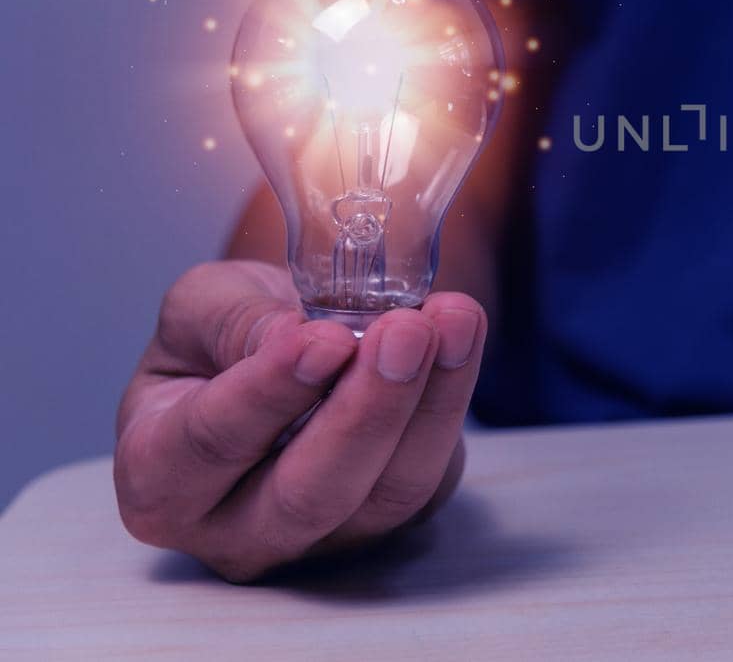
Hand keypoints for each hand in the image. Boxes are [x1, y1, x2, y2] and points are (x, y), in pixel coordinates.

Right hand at [114, 260, 485, 580]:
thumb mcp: (203, 305)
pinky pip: (432, 477)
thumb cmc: (226, 334)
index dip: (270, 393)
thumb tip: (293, 335)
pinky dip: (453, 402)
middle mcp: (234, 529)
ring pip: (386, 494)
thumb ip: (233, 320)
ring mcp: (320, 540)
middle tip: (406, 332)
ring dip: (430, 404)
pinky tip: (461, 337)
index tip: (323, 339)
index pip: (210, 445)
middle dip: (366, 411)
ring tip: (452, 321)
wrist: (286, 346)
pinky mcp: (391, 524)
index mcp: (160, 476)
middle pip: (309, 494)